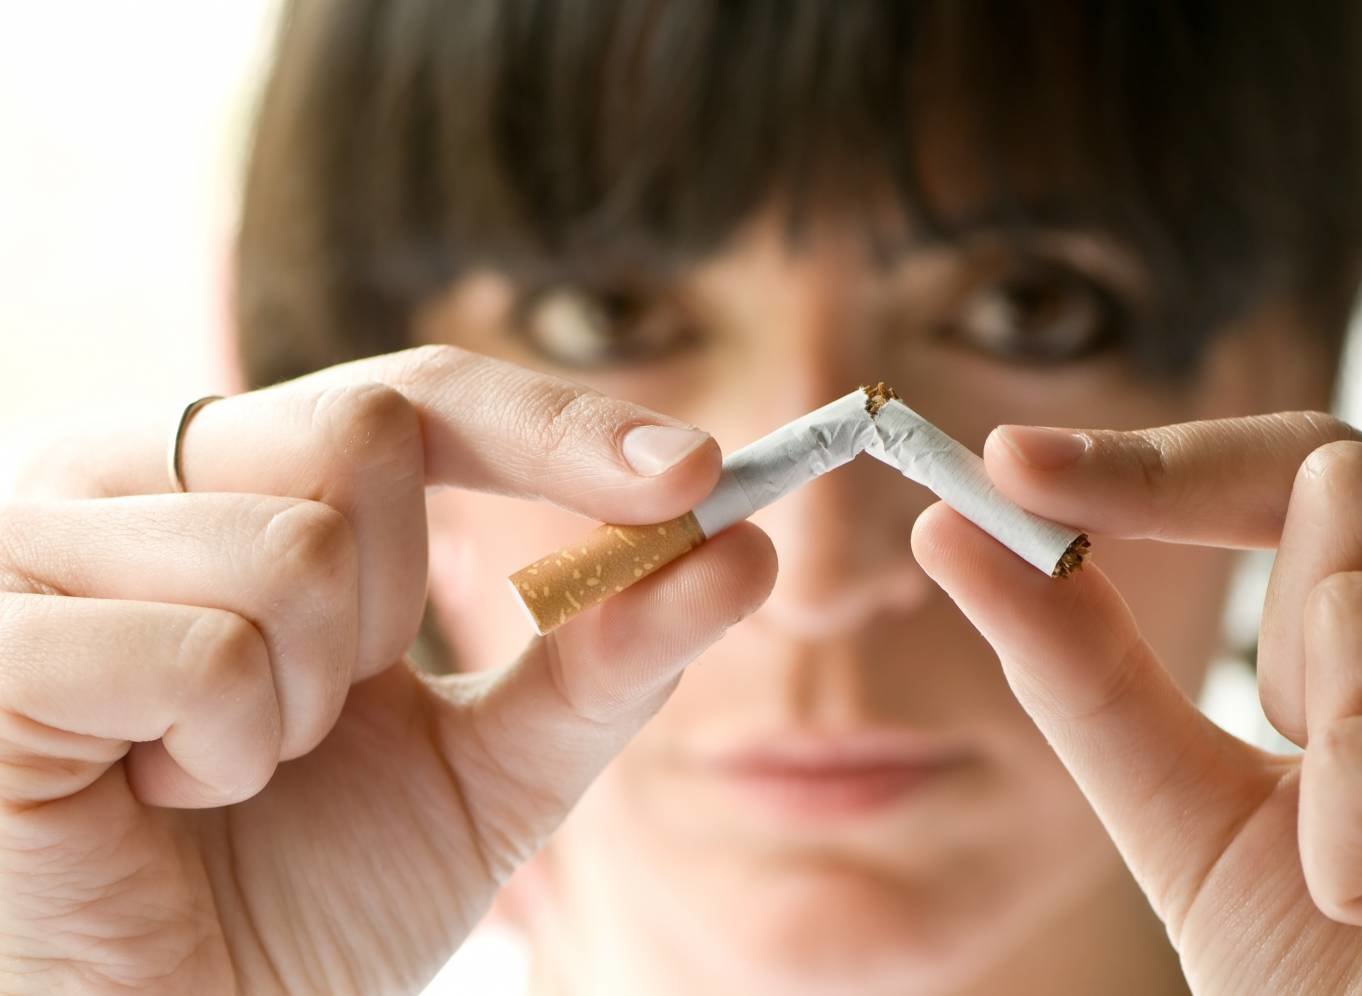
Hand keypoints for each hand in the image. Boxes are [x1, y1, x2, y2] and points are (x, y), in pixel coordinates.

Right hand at [0, 345, 775, 993]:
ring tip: (220, 773)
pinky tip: (150, 799)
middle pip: (365, 424)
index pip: (417, 393)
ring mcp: (38, 540)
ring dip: (305, 705)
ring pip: (294, 546)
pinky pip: (203, 648)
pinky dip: (219, 756)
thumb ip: (602, 661)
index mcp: (238, 482)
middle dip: (398, 605)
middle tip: (317, 716)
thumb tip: (744, 551)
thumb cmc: (306, 898)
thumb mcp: (489, 769)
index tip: (699, 474)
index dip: (560, 425)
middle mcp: (130, 473)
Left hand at [911, 412, 1361, 994]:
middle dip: (1285, 655)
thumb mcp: (1182, 804)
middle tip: (1342, 787)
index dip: (1163, 459)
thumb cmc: (1332, 975)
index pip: (1316, 462)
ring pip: (1361, 624)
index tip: (1010, 464)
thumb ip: (1083, 667)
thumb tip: (954, 530)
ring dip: (1329, 792)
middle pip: (1352, 490)